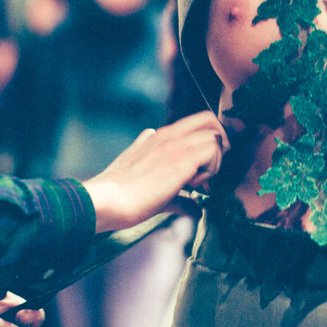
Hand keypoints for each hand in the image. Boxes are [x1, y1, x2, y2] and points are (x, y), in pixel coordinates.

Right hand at [83, 111, 228, 231]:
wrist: (107, 201)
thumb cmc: (122, 198)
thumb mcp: (150, 189)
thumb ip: (174, 191)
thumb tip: (192, 206)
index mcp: (158, 137)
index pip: (197, 123)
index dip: (209, 142)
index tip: (205, 168)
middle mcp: (168, 133)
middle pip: (211, 120)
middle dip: (220, 144)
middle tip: (210, 170)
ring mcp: (175, 142)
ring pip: (215, 135)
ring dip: (214, 162)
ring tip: (196, 183)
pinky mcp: (182, 156)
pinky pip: (214, 150)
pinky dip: (211, 170)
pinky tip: (192, 186)